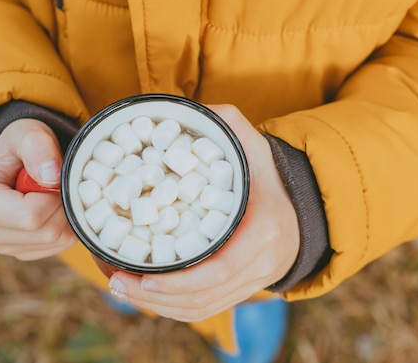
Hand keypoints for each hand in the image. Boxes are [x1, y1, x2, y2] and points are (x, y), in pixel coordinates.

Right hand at [0, 119, 76, 259]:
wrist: (15, 161)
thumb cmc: (19, 146)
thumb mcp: (25, 132)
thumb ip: (37, 145)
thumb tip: (51, 176)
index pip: (30, 216)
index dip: (53, 195)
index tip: (53, 175)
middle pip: (46, 232)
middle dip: (63, 205)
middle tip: (58, 183)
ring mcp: (3, 247)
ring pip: (57, 241)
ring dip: (68, 214)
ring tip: (53, 192)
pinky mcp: (22, 253)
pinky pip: (61, 246)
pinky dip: (68, 226)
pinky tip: (55, 206)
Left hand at [107, 104, 299, 321]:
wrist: (301, 209)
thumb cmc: (270, 176)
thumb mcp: (253, 144)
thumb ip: (223, 122)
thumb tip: (175, 108)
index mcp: (263, 232)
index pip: (220, 270)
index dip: (179, 281)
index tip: (142, 278)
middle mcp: (259, 265)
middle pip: (203, 297)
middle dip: (155, 298)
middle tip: (116, 282)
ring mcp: (251, 282)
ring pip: (200, 308)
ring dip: (158, 306)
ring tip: (121, 288)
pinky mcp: (241, 290)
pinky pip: (205, 309)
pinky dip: (172, 307)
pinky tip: (145, 295)